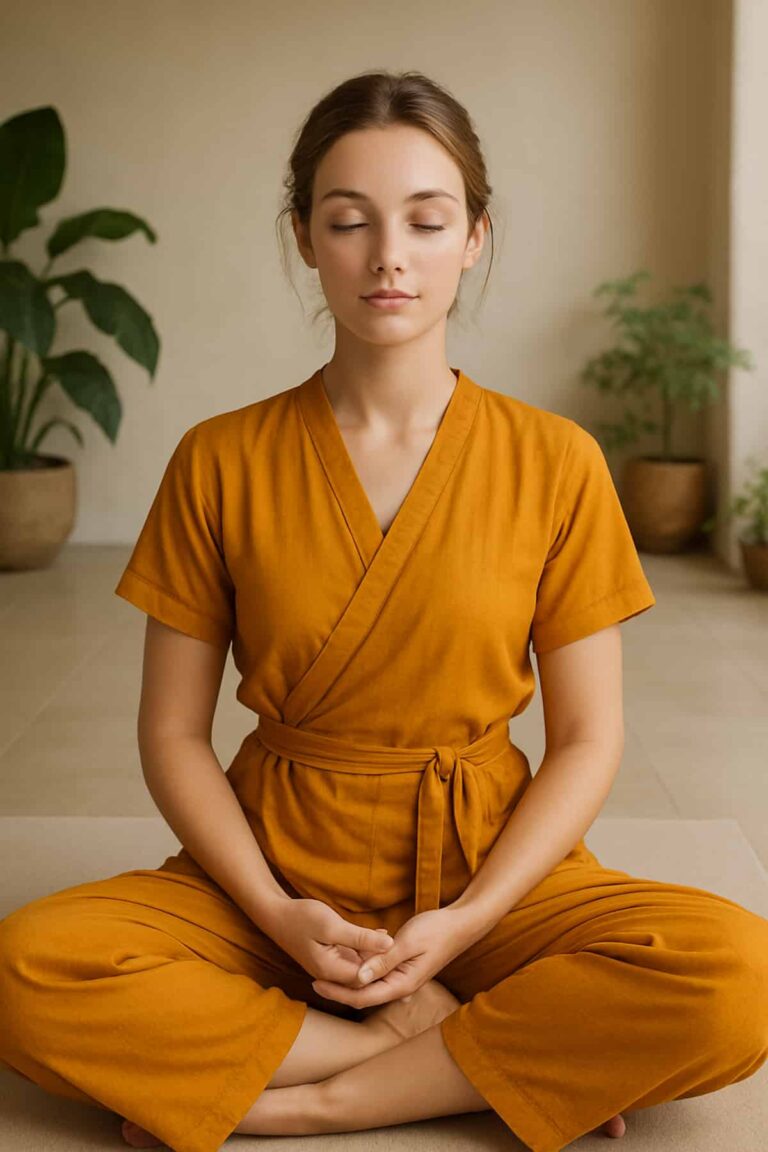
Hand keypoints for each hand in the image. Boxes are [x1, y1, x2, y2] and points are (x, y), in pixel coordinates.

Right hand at [262, 897, 394, 986]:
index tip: (400, 948)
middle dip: (382, 962)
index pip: (366, 979)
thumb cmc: (302, 917)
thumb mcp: (333, 926)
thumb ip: (361, 938)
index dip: (384, 966)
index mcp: (331, 970)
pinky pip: (353, 956)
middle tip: (401, 944)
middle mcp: (331, 974)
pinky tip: (380, 934)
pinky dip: (366, 948)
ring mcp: (329, 966)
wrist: (276, 914)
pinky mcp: (329, 956)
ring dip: (375, 955)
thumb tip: (390, 945)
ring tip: (395, 940)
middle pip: (364, 976)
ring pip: (360, 966)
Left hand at [311, 905, 483, 1009]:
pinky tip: (351, 953)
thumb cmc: (436, 931)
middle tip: (312, 976)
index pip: (362, 996)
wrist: (460, 924)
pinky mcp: (402, 967)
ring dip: (349, 976)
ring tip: (324, 966)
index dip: (337, 991)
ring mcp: (401, 977)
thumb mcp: (407, 943)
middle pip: (362, 993)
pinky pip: (377, 971)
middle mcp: (400, 986)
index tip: (315, 981)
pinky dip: (363, 965)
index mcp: (401, 984)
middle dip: (339, 987)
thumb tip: (358, 977)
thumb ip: (383, 960)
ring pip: (369, 982)